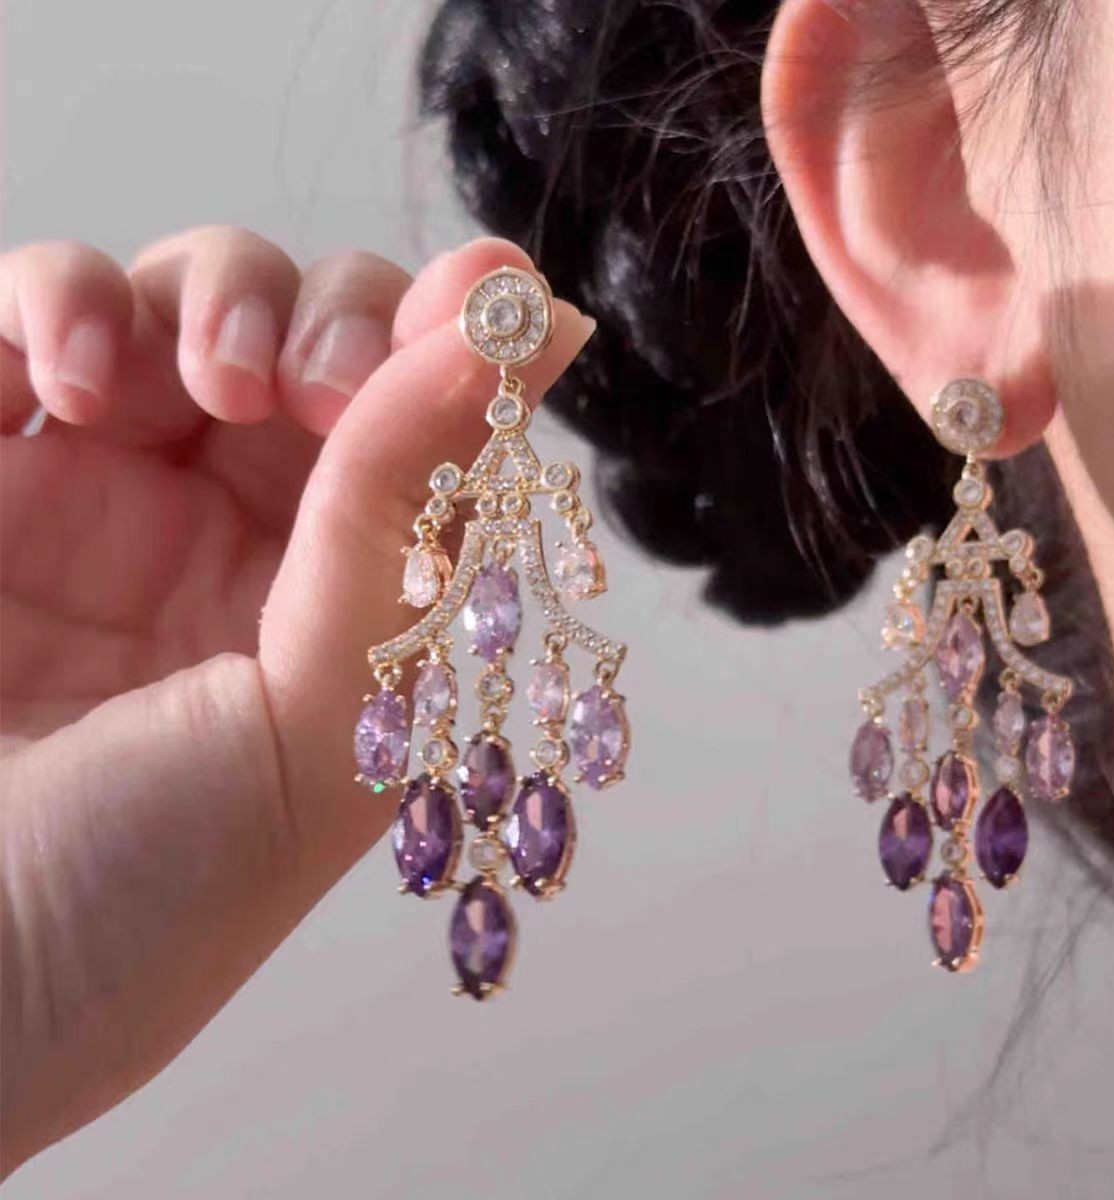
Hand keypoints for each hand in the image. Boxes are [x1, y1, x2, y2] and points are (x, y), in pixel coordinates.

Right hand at [0, 230, 593, 1172]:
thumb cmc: (141, 896)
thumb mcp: (319, 721)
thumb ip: (412, 515)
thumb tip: (547, 331)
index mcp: (349, 603)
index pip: (428, 432)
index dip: (457, 348)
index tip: (491, 295)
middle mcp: (243, 538)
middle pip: (323, 337)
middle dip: (339, 320)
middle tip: (316, 385)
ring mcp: (110, 490)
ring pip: (193, 300)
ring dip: (220, 298)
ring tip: (213, 383)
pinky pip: (35, 311)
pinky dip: (63, 299)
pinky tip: (74, 386)